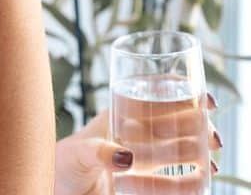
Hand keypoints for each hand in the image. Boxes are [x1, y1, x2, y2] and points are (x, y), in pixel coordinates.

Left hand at [54, 98, 221, 194]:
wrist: (62, 187)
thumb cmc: (66, 163)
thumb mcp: (78, 153)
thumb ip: (97, 152)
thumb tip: (126, 157)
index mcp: (119, 112)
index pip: (154, 92)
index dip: (181, 90)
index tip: (205, 100)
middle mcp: (135, 129)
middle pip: (175, 117)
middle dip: (198, 123)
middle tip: (213, 138)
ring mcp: (143, 152)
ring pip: (180, 143)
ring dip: (200, 148)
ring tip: (212, 161)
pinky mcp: (146, 177)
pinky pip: (175, 174)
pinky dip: (192, 174)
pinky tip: (205, 177)